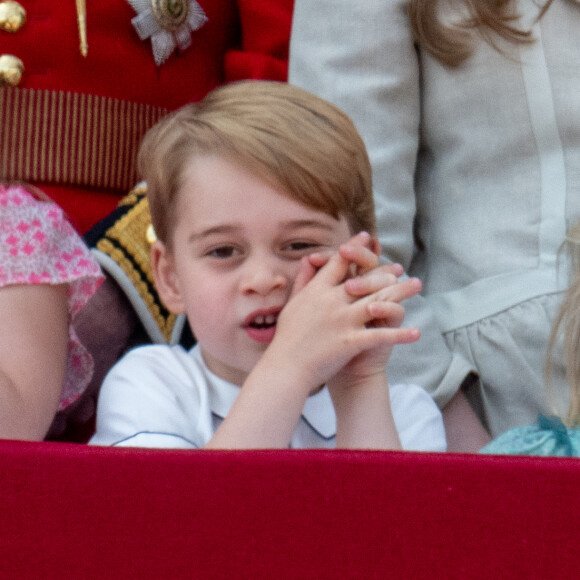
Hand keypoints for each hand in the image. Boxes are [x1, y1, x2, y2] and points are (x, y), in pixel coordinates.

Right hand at [267, 239, 419, 392]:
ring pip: (378, 301)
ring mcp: (342, 320)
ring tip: (417, 285)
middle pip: (364, 279)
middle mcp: (331, 301)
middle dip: (384, 270)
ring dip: (401, 292)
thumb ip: (303, 281)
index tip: (367, 237)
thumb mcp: (293, 304)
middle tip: (399, 267)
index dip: (354, 248)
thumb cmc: (287, 338)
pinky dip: (400, 334)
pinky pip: (380, 335)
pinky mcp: (350, 341)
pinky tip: (416, 332)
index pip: (339, 263)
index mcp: (317, 291)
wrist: (285, 368)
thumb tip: (308, 259)